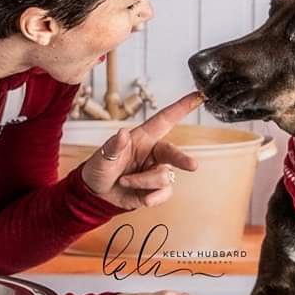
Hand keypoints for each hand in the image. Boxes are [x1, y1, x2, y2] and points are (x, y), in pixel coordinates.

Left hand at [80, 92, 203, 209]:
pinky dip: (153, 197)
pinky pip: (164, 193)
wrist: (96, 195)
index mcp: (142, 138)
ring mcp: (155, 171)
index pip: (165, 119)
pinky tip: (144, 199)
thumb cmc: (99, 169)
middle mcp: (153, 153)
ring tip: (125, 182)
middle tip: (192, 165)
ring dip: (143, 182)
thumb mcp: (103, 157)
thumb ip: (114, 146)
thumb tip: (122, 133)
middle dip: (182, 159)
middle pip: (173, 153)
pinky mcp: (156, 190)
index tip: (199, 95)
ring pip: (164, 177)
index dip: (182, 107)